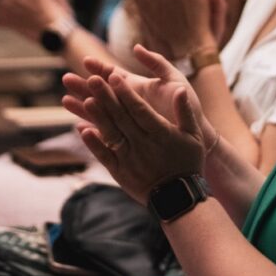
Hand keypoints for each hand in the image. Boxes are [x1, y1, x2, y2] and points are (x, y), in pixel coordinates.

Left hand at [62, 46, 216, 204]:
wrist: (179, 199)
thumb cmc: (188, 163)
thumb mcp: (194, 136)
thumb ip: (184, 111)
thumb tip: (181, 90)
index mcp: (160, 133)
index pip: (139, 109)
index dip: (126, 93)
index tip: (113, 76)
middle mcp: (142, 145)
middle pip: (121, 117)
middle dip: (106, 96)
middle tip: (92, 79)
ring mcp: (129, 159)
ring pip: (111, 133)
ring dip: (97, 116)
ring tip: (85, 99)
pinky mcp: (120, 172)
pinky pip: (104, 156)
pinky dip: (93, 143)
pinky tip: (81, 129)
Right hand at [63, 44, 207, 125]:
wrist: (198, 137)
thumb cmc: (190, 108)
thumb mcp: (175, 81)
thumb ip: (157, 64)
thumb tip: (136, 48)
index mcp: (138, 88)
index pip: (114, 76)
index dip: (100, 68)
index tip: (86, 61)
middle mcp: (129, 103)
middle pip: (102, 93)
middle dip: (84, 85)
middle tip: (66, 79)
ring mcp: (128, 122)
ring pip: (100, 113)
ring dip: (82, 107)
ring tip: (65, 101)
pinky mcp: (128, 139)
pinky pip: (107, 135)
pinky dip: (94, 131)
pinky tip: (80, 128)